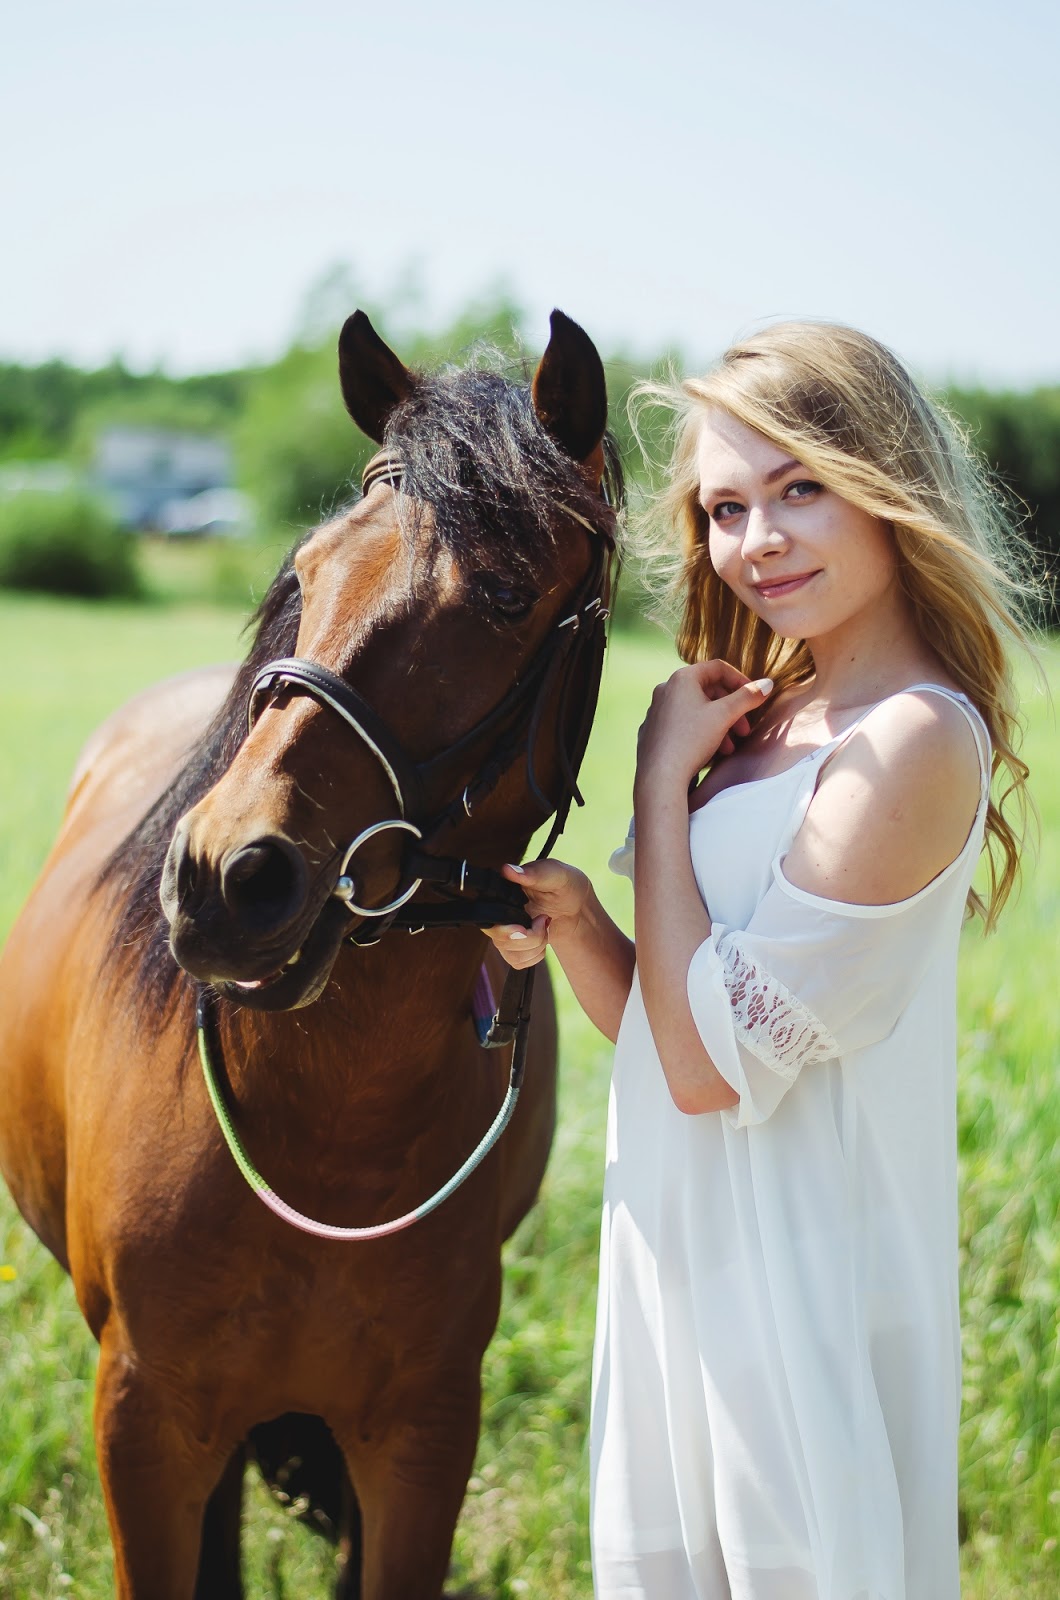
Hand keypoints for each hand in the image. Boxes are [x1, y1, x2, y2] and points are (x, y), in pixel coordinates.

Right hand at [484, 858, 589, 969]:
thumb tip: (508, 870)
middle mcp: (500, 914)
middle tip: (544, 920)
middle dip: (529, 937)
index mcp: (504, 892)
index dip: (506, 927)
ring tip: (545, 927)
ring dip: (535, 946)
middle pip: (499, 939)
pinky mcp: (514, 947)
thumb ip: (534, 872)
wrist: (577, 908)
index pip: (487, 915)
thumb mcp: (556, 873)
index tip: (524, 925)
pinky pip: (517, 962)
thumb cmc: (566, 884)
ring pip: (509, 953)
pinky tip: (542, 940)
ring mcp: (505, 932)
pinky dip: (535, 956)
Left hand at [634, 660, 773, 802]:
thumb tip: (767, 683)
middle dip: (731, 710)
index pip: (718, 668)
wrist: (660, 777)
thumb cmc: (691, 741)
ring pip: (695, 710)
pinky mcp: (652, 731)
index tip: (755, 697)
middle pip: (707, 691)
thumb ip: (748, 697)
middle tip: (744, 731)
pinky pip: (681, 724)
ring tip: (729, 748)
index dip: (740, 680)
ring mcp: (656, 710)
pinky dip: (699, 732)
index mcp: (681, 679)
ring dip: (718, 725)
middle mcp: (665, 689)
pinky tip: (709, 751)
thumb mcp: (725, 716)